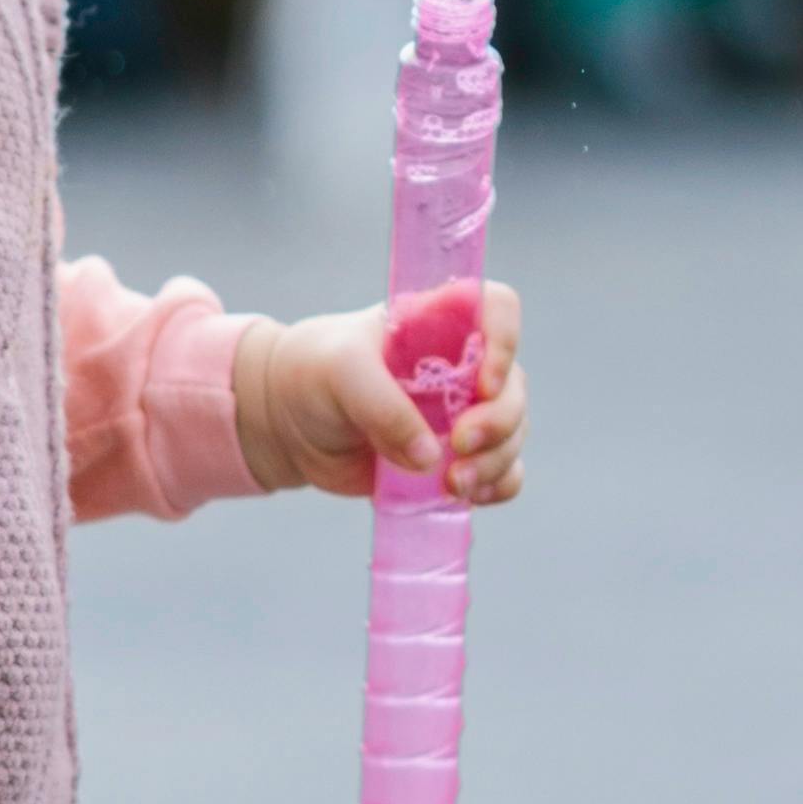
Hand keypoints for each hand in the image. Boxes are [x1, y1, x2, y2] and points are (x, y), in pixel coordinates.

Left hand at [236, 286, 526, 505]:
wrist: (289, 423)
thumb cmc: (314, 374)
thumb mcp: (340, 375)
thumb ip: (382, 407)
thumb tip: (430, 458)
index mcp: (438, 323)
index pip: (497, 308)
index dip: (504, 341)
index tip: (482, 383)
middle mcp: (462, 364)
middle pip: (513, 385)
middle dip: (498, 421)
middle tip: (459, 445)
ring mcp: (463, 412)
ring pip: (512, 433)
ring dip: (495, 461)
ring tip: (452, 484)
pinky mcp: (456, 456)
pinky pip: (502, 471)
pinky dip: (498, 485)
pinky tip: (469, 495)